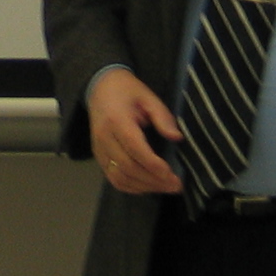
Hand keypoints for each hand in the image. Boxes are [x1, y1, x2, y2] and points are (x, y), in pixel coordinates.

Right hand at [87, 67, 183, 194]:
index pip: (135, 149)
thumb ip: (163, 117)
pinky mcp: (98, 157)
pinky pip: (113, 178)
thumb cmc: (127, 91)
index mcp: (117, 120)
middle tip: (176, 186)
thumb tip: (177, 138)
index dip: (154, 165)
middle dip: (153, 180)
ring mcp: (99, 149)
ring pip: (119, 177)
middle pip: (128, 167)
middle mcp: (104, 138)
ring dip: (144, 187)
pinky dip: (131, 187)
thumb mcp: (149, 97)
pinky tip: (148, 186)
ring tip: (165, 187)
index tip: (173, 175)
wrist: (100, 88)